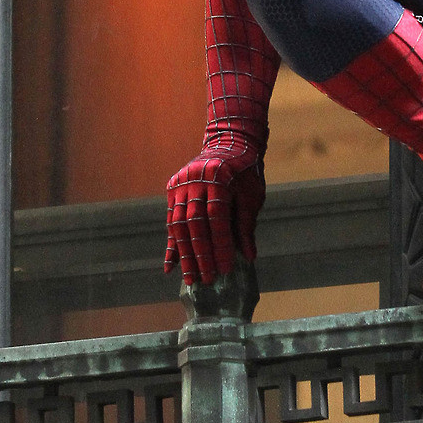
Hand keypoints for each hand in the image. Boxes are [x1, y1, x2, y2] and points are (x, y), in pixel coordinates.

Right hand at [164, 145, 265, 286]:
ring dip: (185, 255)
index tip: (225, 268)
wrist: (229, 142)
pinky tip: (171, 267)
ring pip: (179, 224)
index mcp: (219, 178)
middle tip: (207, 280)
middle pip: (195, 224)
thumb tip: (248, 256)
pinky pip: (171, 220)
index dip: (221, 245)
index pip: (217, 218)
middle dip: (201, 255)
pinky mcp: (173, 188)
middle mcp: (196, 180)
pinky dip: (172, 245)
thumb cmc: (245, 172)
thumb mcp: (252, 195)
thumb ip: (246, 224)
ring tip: (191, 279)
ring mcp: (181, 183)